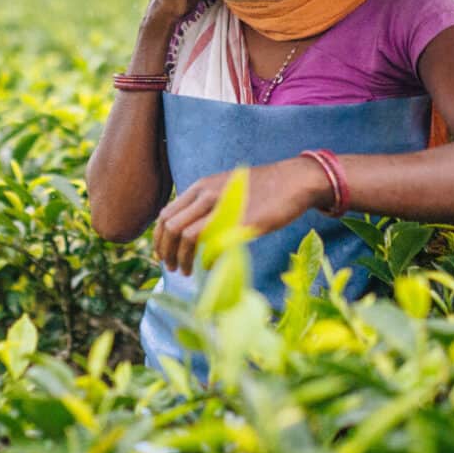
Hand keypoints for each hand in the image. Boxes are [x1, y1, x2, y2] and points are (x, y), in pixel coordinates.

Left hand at [152, 156, 333, 275]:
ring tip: (184, 271)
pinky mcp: (240, 221)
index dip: (159, 238)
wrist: (293, 181)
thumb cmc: (261, 189)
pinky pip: (212, 243)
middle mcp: (207, 194)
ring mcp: (223, 207)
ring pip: (186, 236)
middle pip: (170, 226)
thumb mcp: (226, 190)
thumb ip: (206, 205)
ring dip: (181, 259)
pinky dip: (205, 259)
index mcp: (201, 187)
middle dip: (165, 251)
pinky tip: (208, 266)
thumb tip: (189, 230)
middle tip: (170, 267)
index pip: (166, 214)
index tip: (162, 254)